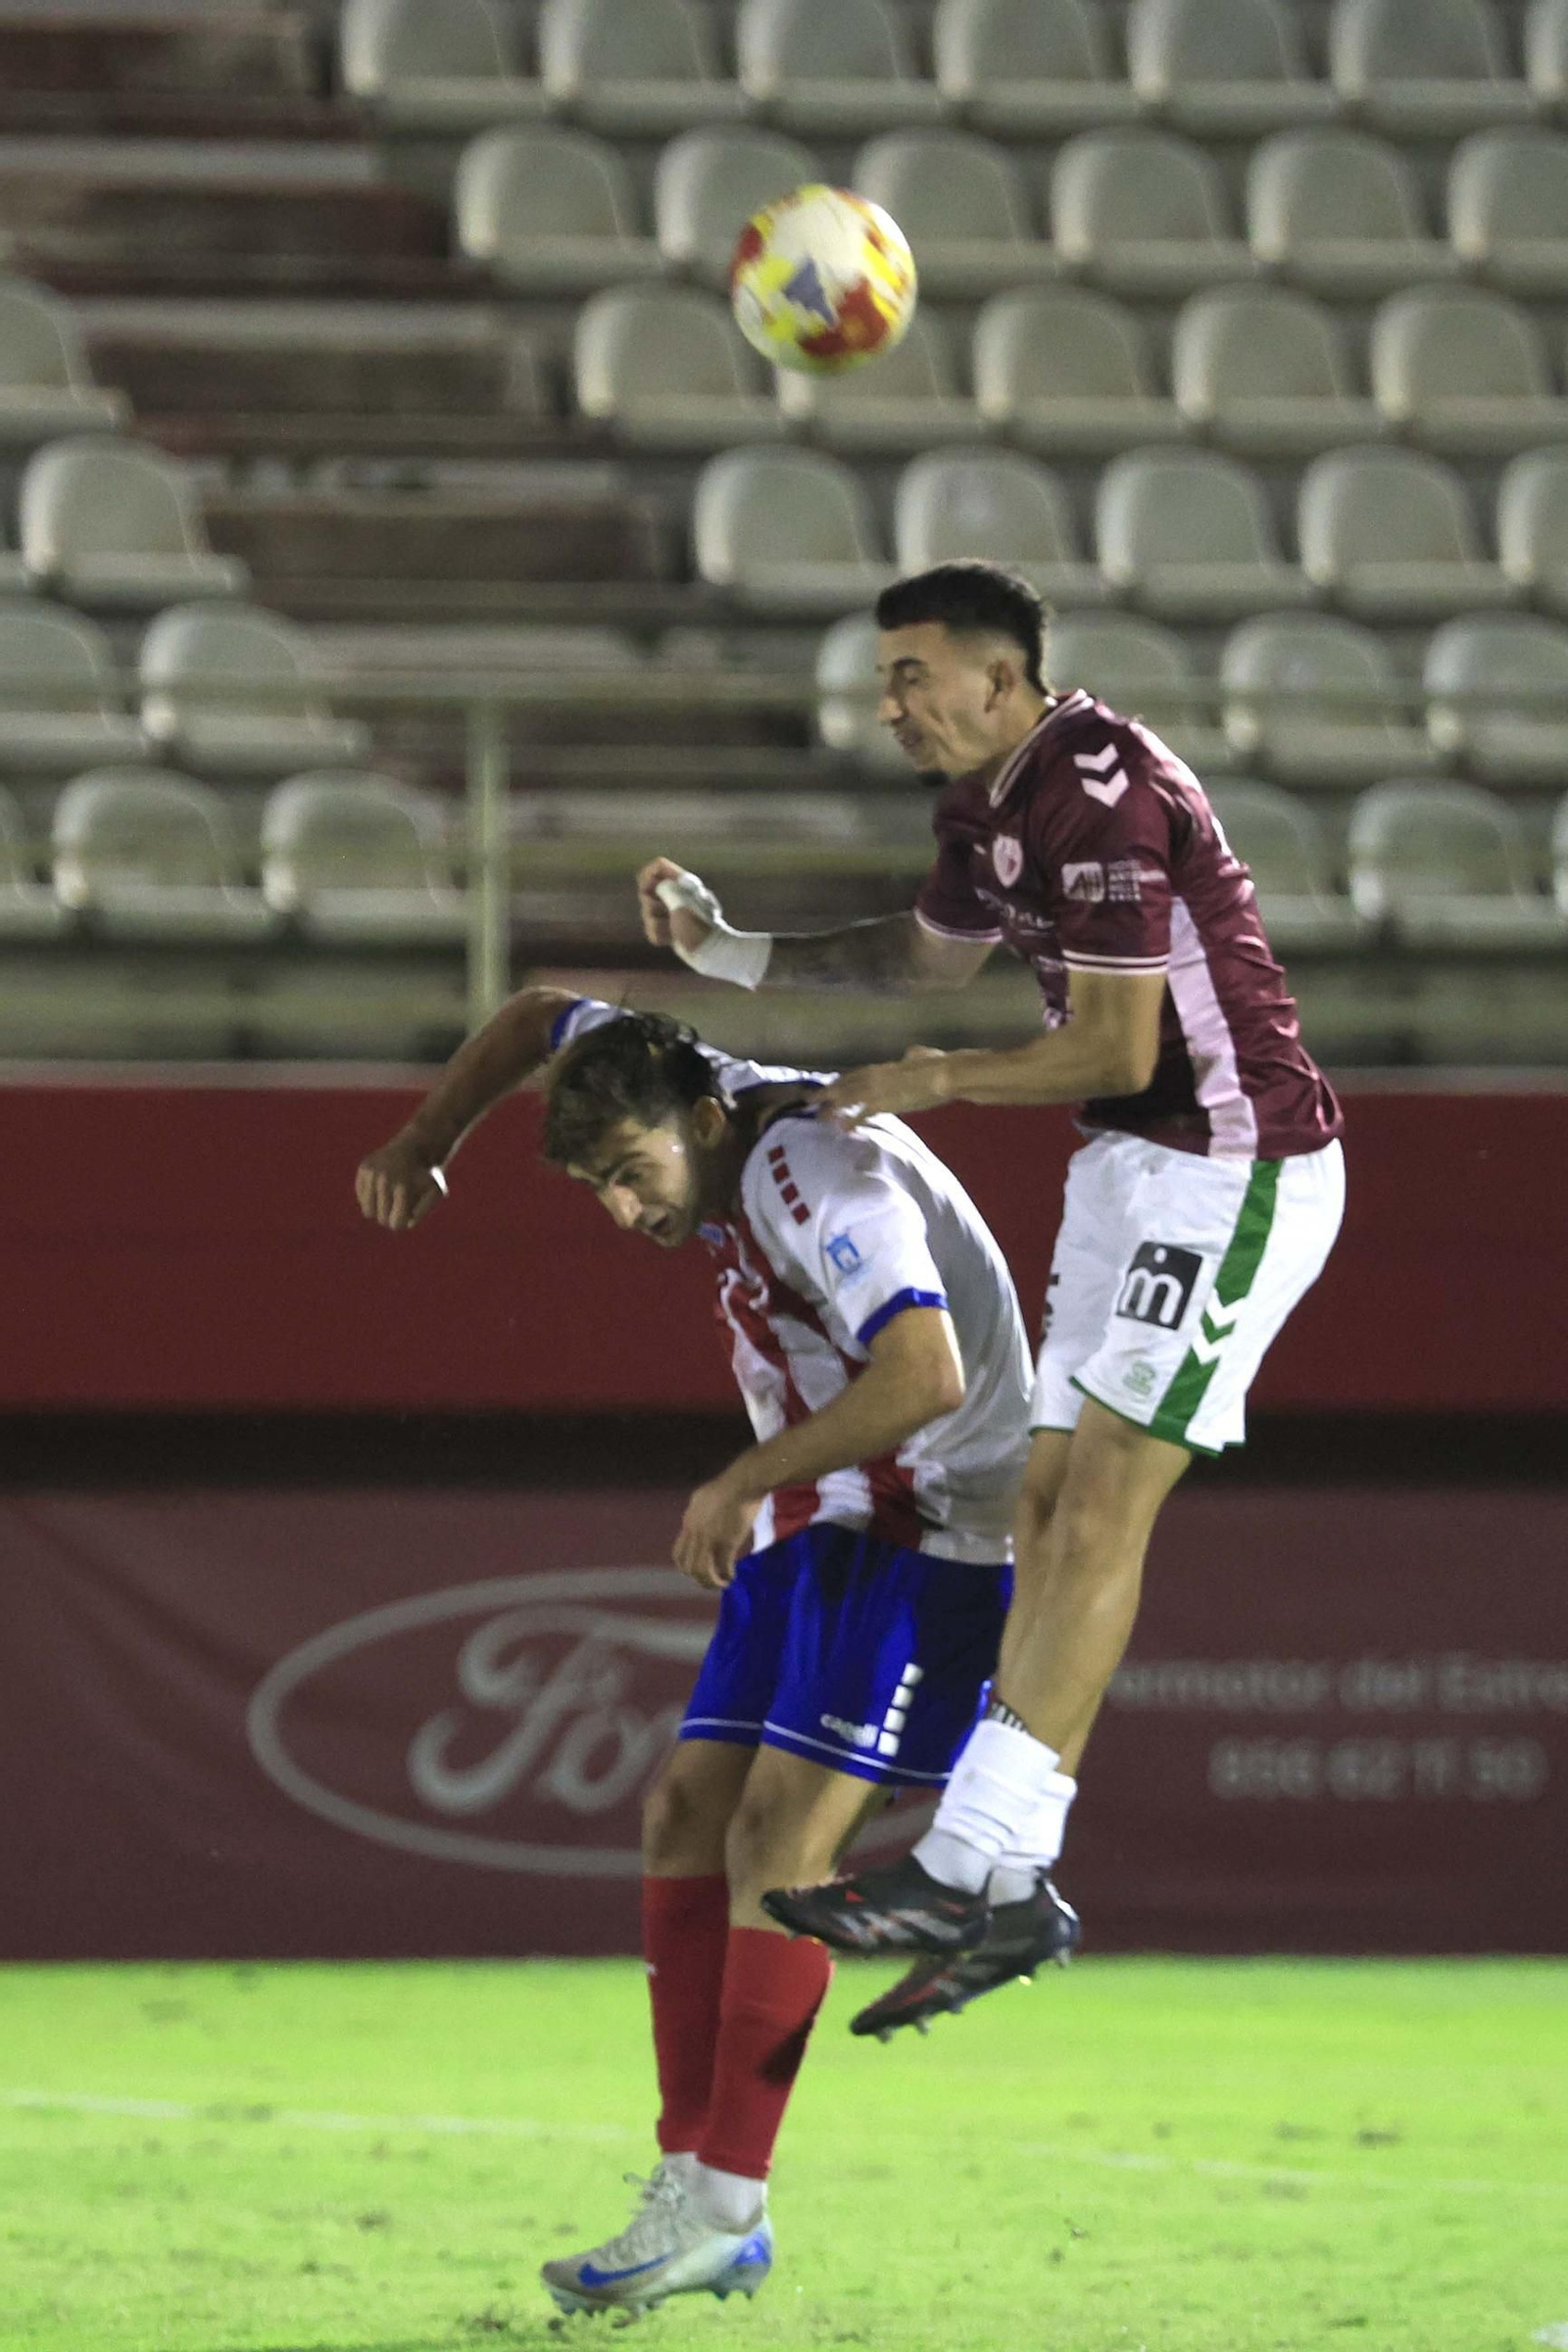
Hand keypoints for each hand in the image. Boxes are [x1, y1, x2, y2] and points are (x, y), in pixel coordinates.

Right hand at [355, 1134, 448, 1230]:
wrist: (417, 1146)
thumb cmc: (426, 1175)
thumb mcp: (436, 1192)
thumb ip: (424, 1210)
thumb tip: (409, 1223)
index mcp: (403, 1187)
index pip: (396, 1224)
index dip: (402, 1221)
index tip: (407, 1212)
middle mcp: (384, 1180)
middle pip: (381, 1219)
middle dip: (391, 1217)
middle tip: (400, 1206)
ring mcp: (372, 1174)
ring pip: (368, 1211)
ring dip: (379, 1210)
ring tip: (390, 1200)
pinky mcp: (364, 1168)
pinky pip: (361, 1197)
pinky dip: (371, 1197)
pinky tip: (382, 1187)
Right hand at [636, 856, 713, 960]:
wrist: (712, 952)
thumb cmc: (699, 926)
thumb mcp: (682, 902)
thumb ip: (666, 889)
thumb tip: (657, 886)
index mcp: (683, 883)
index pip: (657, 867)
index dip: (648, 876)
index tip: (649, 889)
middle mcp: (676, 894)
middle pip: (645, 890)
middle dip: (650, 905)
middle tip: (667, 912)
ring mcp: (672, 913)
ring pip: (646, 913)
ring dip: (656, 924)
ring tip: (672, 929)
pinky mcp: (669, 930)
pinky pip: (651, 930)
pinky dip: (658, 936)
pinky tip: (671, 939)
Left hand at [673, 1473, 758, 1592]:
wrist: (744, 1481)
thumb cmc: (730, 1484)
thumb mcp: (703, 1495)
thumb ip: (698, 1510)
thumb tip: (695, 1518)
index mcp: (689, 1521)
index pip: (678, 1553)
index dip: (688, 1566)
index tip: (700, 1570)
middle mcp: (694, 1532)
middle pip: (687, 1566)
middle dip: (699, 1578)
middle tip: (711, 1580)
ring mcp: (709, 1538)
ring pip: (701, 1571)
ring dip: (711, 1582)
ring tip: (722, 1583)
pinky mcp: (726, 1541)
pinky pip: (723, 1567)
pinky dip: (727, 1575)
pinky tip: (732, 1577)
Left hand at [818, 1047, 952, 1127]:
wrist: (943, 1075)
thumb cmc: (937, 1064)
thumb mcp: (922, 1056)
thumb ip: (913, 1056)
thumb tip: (913, 1054)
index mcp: (882, 1067)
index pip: (855, 1074)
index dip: (841, 1081)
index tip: (829, 1086)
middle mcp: (874, 1076)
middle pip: (844, 1085)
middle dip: (826, 1093)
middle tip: (809, 1099)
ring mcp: (876, 1089)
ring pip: (846, 1097)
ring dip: (830, 1106)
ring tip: (816, 1114)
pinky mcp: (882, 1103)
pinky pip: (861, 1114)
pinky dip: (851, 1121)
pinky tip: (842, 1129)